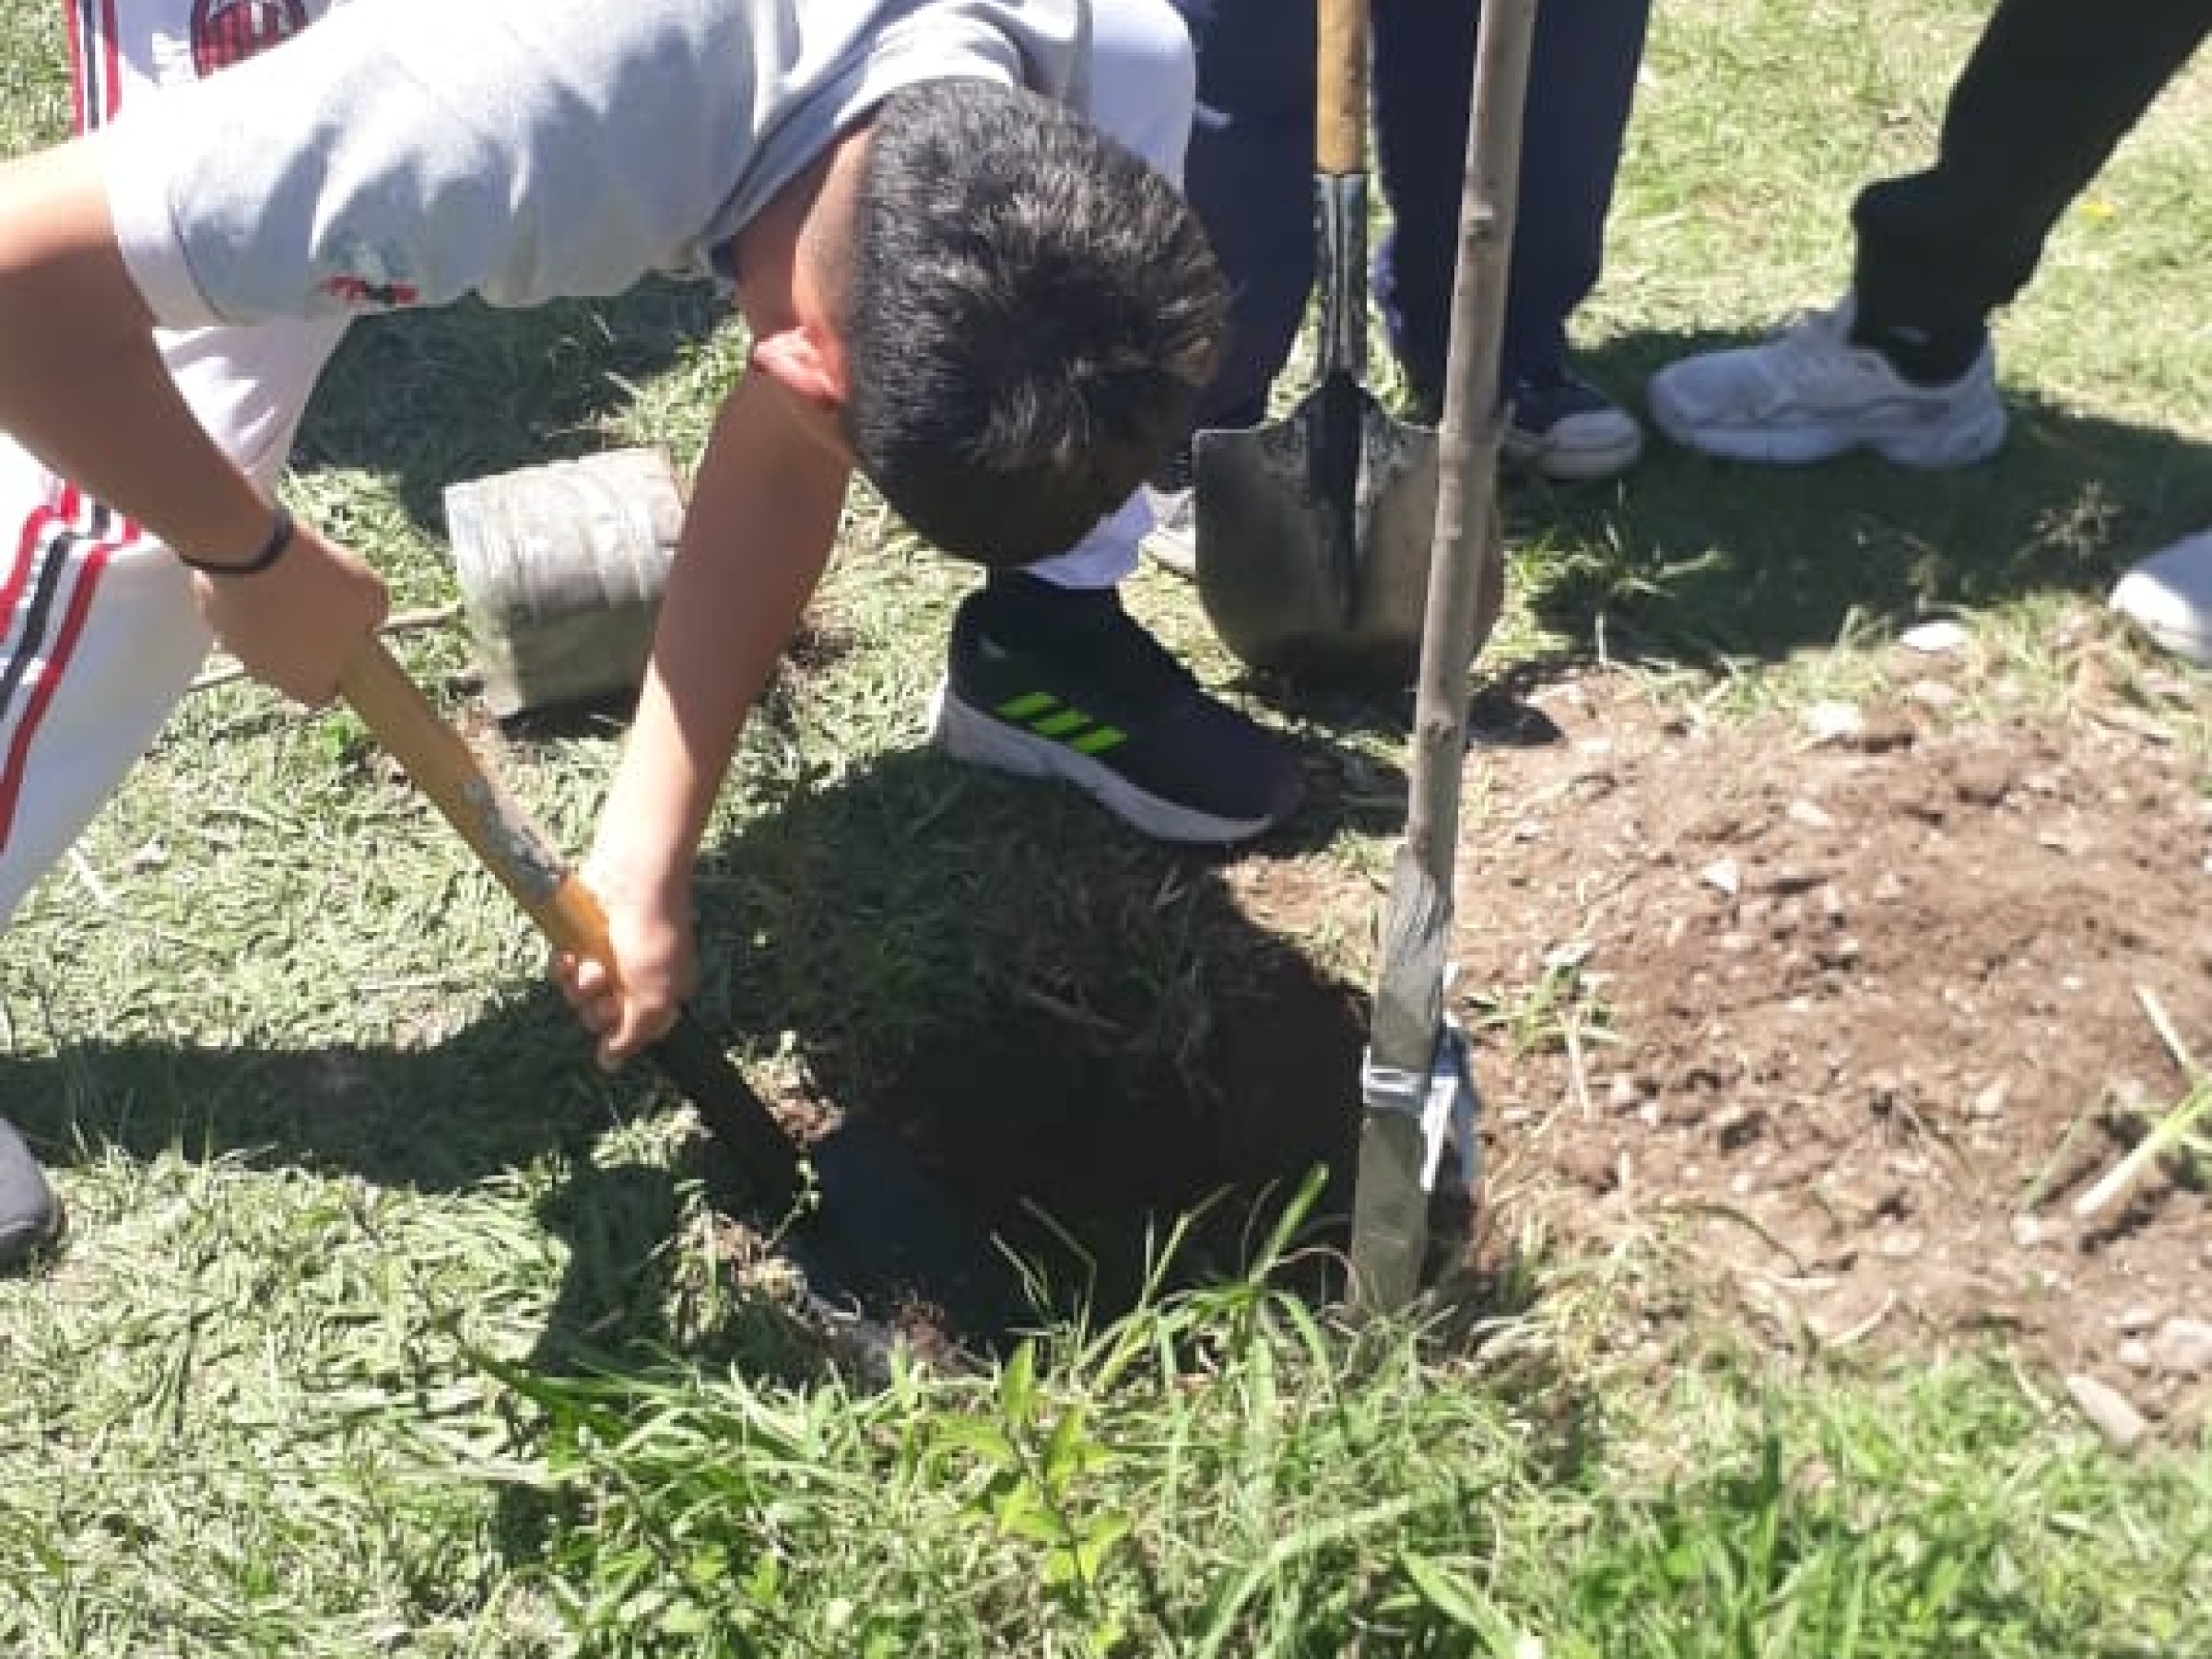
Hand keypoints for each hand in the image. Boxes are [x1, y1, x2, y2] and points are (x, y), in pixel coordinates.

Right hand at [188, 521, 387, 704]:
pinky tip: (264, 569)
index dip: (334, 672)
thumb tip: (369, 619)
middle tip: (320, 606)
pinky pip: (238, 610)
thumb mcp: (372, 596)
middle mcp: (266, 674)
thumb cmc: (317, 580)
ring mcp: (234, 647)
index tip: (342, 648)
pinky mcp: (211, 615)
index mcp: (307, 682)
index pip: (321, 695)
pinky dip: (251, 594)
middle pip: (290, 666)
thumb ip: (374, 616)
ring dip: (277, 616)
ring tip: (293, 581)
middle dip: (305, 641)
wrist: (252, 549)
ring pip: (261, 638)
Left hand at [550, 853, 698, 1070]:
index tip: (617, 1020)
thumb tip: (610, 1066)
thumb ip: (633, 1037)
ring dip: (581, 985)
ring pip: (578, 997)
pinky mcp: (581, 943)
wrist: (631, 881)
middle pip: (600, 1018)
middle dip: (597, 1007)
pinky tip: (573, 955)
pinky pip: (563, 972)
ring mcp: (607, 961)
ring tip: (592, 964)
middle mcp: (635, 981)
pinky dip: (564, 967)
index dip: (619, 1032)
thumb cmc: (654, 935)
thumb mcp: (655, 998)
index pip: (633, 1033)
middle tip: (607, 986)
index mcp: (663, 995)